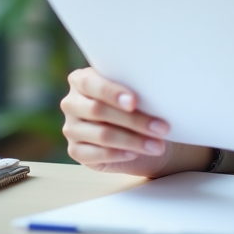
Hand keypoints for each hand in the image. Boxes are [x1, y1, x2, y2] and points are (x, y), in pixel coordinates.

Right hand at [60, 67, 210, 176]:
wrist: (138, 131)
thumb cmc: (138, 104)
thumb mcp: (136, 91)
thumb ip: (136, 88)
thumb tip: (156, 90)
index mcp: (81, 80)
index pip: (91, 84)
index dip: (112, 92)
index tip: (135, 102)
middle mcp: (72, 102)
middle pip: (98, 110)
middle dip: (134, 120)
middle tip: (161, 127)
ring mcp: (71, 128)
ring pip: (102, 134)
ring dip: (134, 141)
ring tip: (157, 145)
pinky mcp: (75, 150)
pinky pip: (96, 154)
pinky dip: (119, 154)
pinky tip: (136, 153)